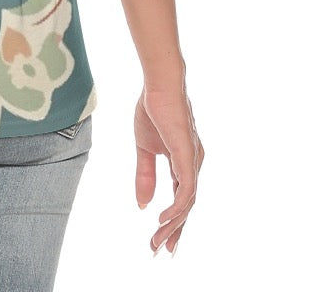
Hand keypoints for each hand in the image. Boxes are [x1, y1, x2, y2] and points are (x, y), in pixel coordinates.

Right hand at [134, 82, 204, 254]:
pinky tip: (164, 219)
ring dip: (173, 224)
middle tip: (159, 251)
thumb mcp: (144, 148)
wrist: (158, 85)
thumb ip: (144, 175)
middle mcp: (193, 164)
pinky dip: (177, 207)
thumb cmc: (153, 109)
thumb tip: (142, 204)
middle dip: (174, 231)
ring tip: (157, 240)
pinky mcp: (187, 155)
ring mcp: (192, 161)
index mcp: (184, 162)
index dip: (173, 222)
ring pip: (187, 202)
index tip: (161, 242)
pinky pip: (186, 190)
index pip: (182, 199)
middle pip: (186, 206)